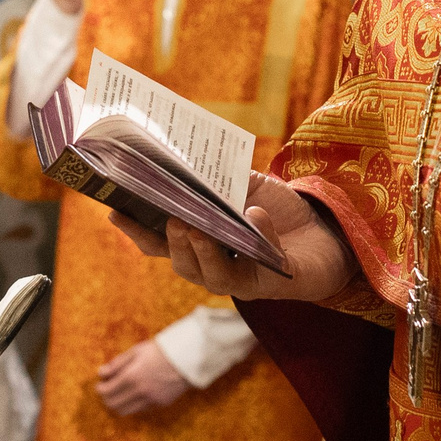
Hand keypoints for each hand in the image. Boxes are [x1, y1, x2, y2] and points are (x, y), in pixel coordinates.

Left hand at [95, 337, 189, 415]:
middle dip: (107, 398)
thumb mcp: (136, 351)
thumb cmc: (160, 350)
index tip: (100, 384)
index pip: (106, 391)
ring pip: (126, 411)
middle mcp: (139, 391)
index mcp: (131, 376)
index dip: (100, 389)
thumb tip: (101, 373)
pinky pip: (140, 409)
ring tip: (120, 394)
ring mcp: (151, 400)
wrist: (187, 357)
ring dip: (119, 404)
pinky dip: (134, 404)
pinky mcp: (160, 403)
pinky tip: (136, 393)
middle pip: (113, 405)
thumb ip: (117, 364)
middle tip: (108, 390)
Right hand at [111, 172, 358, 302]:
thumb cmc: (279, 211)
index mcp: (201, 244)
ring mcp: (244, 279)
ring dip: (204, 251)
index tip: (113, 210)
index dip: (137, 232)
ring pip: (214, 275)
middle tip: (170, 219)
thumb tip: (188, 158)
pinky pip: (262, 263)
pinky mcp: (274, 283)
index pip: (160, 244)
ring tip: (197, 228)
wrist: (327, 232)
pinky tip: (256, 214)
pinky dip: (260, 236)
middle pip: (183, 263)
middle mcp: (215, 267)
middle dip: (173, 242)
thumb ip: (220, 180)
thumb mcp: (246, 187)